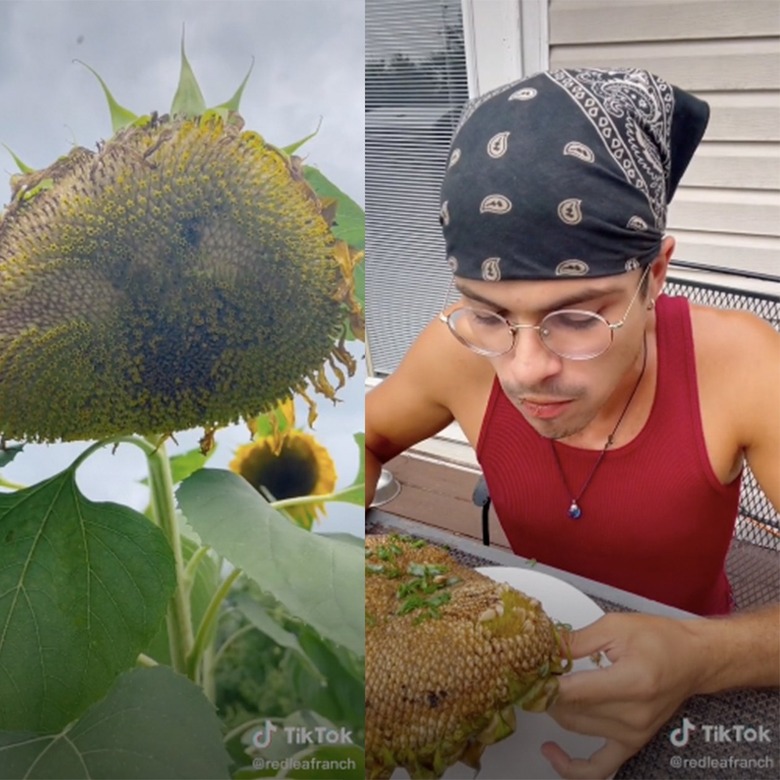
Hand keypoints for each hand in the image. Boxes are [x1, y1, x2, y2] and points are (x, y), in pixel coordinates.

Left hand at [541, 612, 703, 778]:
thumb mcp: (614, 627)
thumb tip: (544, 647)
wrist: (693, 660)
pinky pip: (599, 768)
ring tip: (543, 689)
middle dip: (545, 691)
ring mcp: (633, 733)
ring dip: (554, 710)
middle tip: (531, 673)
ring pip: (575, 728)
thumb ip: (575, 641)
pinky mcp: (633, 743)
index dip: (544, 682)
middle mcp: (633, 714)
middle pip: (571, 710)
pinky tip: (551, 753)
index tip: (526, 671)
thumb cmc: (660, 639)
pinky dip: (572, 767)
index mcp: (631, 682)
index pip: (574, 692)